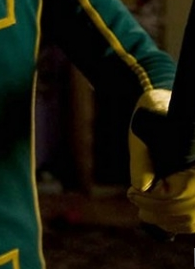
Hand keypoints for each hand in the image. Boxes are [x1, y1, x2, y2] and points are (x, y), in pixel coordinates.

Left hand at [128, 89, 194, 233]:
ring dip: (168, 219)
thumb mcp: (140, 132)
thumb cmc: (151, 114)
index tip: (133, 193)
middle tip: (135, 201)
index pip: (182, 194)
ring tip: (143, 210)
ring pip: (193, 217)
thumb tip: (142, 188)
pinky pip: (194, 215)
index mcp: (193, 156)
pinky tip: (159, 214)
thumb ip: (141, 160)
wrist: (163, 103)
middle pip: (188, 210)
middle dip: (158, 211)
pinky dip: (180, 220)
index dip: (154, 200)